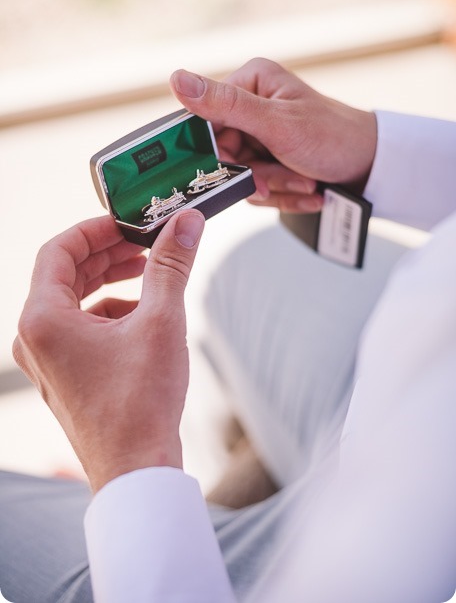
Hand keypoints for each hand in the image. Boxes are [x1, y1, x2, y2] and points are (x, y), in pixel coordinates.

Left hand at [13, 212, 204, 492]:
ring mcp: (47, 360)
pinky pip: (81, 327)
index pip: (58, 250)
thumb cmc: (140, 404)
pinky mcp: (65, 375)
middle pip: (65, 274)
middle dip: (107, 254)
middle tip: (144, 241)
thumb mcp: (160, 321)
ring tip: (149, 273)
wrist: (137, 469)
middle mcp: (35, 338)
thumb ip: (170, 265)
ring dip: (110, 281)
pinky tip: (143, 314)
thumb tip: (185, 223)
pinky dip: (109, 312)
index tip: (127, 220)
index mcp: (43, 320)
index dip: (94, 229)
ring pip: (74, 301)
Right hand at [170, 58, 376, 213]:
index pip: (205, 120)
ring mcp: (260, 136)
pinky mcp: (269, 161)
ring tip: (306, 182)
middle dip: (257, 176)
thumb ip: (225, 104)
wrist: (373, 166)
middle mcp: (251, 106)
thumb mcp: (276, 122)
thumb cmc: (334, 136)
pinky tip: (309, 191)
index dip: (216, 152)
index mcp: (249, 82)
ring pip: (242, 176)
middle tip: (286, 178)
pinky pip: (259, 187)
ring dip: (276, 187)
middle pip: (225, 155)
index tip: (235, 169)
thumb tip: (175, 79)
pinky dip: (283, 194)